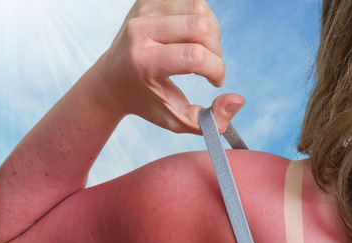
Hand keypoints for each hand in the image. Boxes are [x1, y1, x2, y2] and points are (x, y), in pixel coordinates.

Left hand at [94, 0, 243, 133]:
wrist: (112, 79)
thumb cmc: (148, 101)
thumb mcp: (177, 121)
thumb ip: (212, 121)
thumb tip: (239, 100)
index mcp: (143, 62)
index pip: (195, 56)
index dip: (216, 70)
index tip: (215, 82)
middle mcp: (140, 31)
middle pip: (200, 27)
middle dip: (216, 50)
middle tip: (208, 66)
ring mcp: (143, 10)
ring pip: (200, 8)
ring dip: (212, 33)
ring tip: (202, 49)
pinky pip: (192, 0)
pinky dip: (203, 18)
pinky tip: (194, 35)